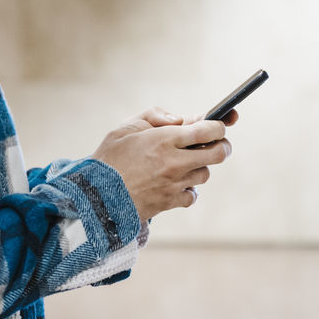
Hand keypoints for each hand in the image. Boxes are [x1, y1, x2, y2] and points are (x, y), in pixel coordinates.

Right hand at [91, 106, 232, 220]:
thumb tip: (180, 119)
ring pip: (205, 174)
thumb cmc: (110, 157)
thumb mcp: (127, 126)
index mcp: (165, 139)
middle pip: (218, 153)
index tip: (218, 123)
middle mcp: (175, 162)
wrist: (96, 195)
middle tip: (216, 142)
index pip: (208, 130)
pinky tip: (175, 181)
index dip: (219, 125)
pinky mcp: (170, 202)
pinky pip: (192, 195)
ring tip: (184, 161)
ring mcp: (174, 184)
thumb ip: (155, 116)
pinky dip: (189, 188)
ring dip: (200, 166)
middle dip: (222, 146)